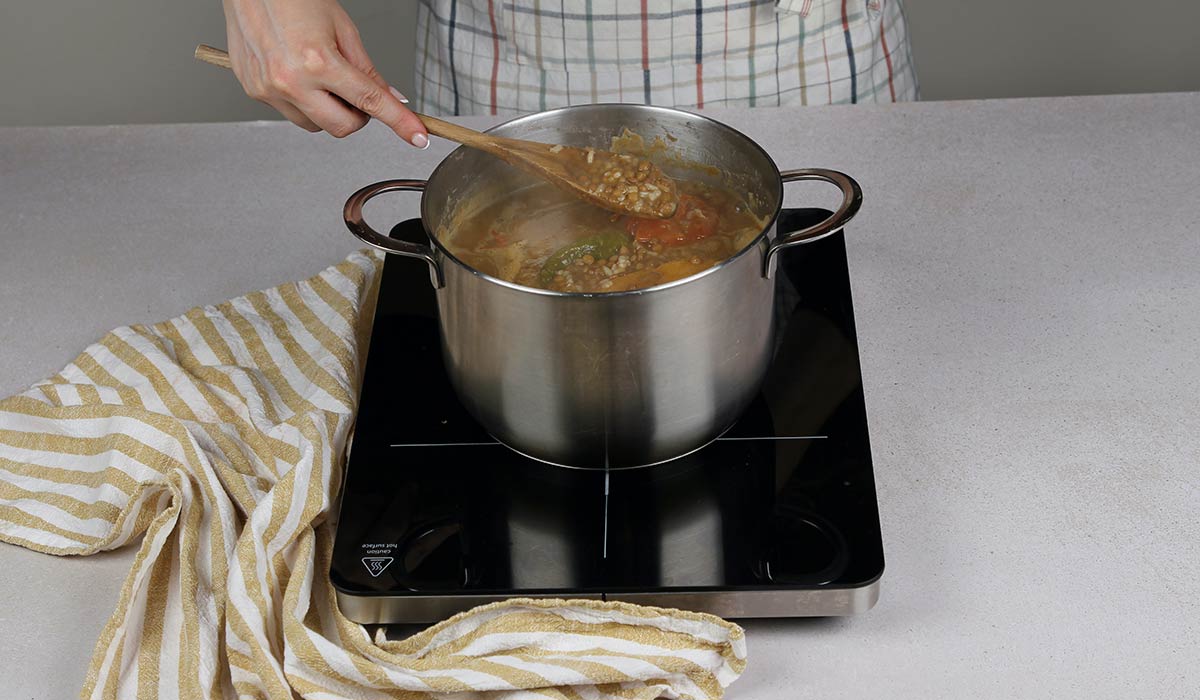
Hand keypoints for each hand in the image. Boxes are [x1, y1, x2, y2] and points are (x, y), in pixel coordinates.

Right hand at [221, 0, 426, 146]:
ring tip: (320, 76)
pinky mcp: (254, 92)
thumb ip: (367, 70)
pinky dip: (303, 101)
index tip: (417, 135)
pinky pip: (290, 113)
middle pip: (343, 127)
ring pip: (316, 125)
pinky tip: (297, 73)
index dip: (398, 122)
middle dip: (357, 116)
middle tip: (356, 92)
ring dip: (328, 110)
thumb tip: (390, 97)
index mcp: (317, 62)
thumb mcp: (342, 29)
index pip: (370, 102)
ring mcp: (269, 90)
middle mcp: (291, 81)